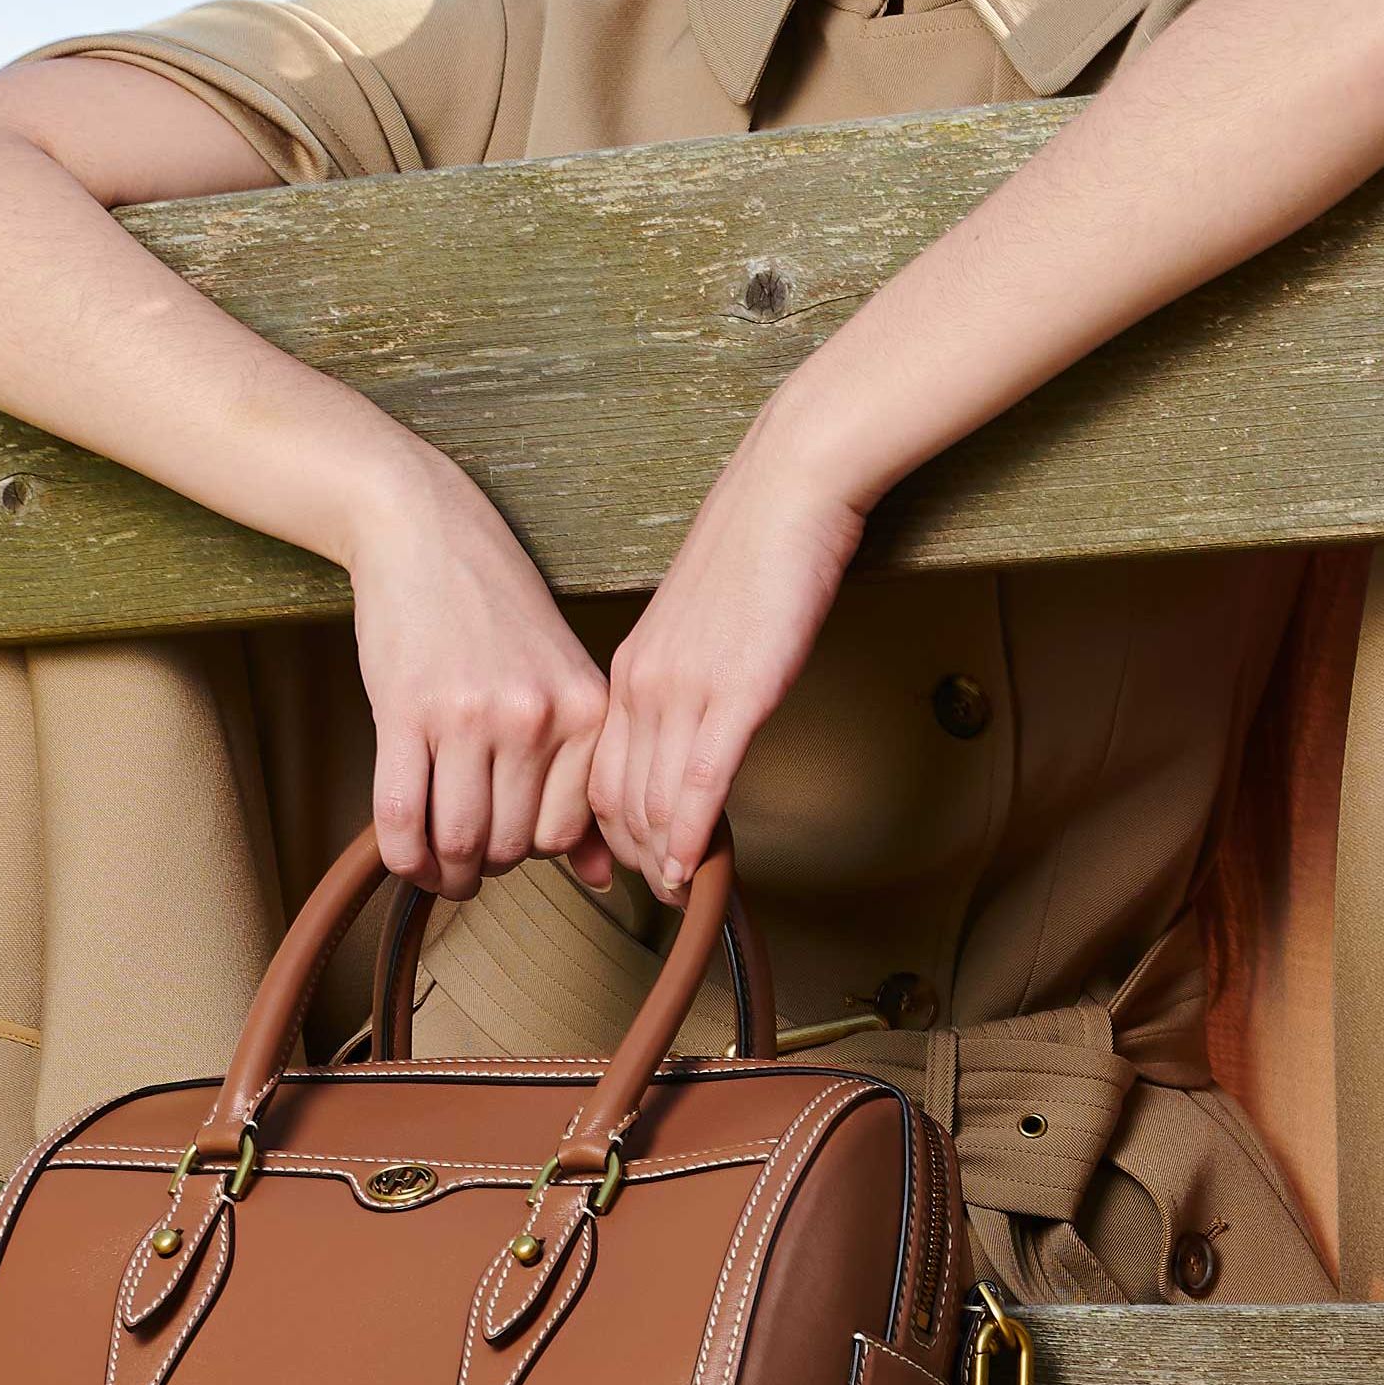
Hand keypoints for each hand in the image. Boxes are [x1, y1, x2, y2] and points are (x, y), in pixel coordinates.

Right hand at [342, 458, 613, 894]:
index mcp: (584, 709)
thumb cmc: (496, 612)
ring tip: (436, 863)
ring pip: (458, 840)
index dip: (531, 854)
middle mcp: (534, 716)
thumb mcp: (563, 679)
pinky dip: (401, 855)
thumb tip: (604, 879)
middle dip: (484, 867)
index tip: (508, 845)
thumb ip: (582, 774)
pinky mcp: (405, 710)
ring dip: (443, 870)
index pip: (564, 833)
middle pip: (511, 845)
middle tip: (465, 857)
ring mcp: (469, 714)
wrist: (426, 533)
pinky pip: (401, 816)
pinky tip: (404, 855)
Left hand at [587, 411, 865, 899]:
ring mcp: (685, 691)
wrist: (785, 492)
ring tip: (676, 892)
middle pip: (615, 798)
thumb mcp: (694, 626)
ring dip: (661, 857)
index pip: (598, 772)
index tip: (629, 860)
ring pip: (651, 800)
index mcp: (627, 669)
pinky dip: (689, 835)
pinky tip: (688, 866)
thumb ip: (681, 681)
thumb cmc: (753, 551)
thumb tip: (690, 730)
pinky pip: (699, 784)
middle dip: (630, 855)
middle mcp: (643, 685)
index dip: (607, 829)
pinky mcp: (735, 694)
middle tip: (654, 892)